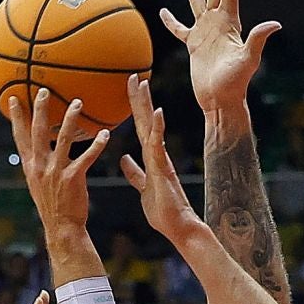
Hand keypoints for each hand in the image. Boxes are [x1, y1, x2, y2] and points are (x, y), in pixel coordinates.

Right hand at [6, 88, 111, 238]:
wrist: (61, 228)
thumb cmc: (53, 206)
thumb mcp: (38, 184)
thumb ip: (38, 164)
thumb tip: (38, 150)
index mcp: (30, 166)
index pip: (20, 137)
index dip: (16, 117)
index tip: (14, 98)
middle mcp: (40, 166)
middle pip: (38, 132)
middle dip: (40, 109)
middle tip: (44, 90)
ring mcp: (56, 172)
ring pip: (63, 139)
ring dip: (70, 119)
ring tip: (77, 103)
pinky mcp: (73, 178)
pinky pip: (86, 157)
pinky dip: (96, 145)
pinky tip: (105, 134)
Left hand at [120, 77, 210, 243]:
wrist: (179, 227)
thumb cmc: (163, 211)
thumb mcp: (143, 187)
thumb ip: (135, 173)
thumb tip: (124, 160)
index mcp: (152, 157)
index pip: (142, 127)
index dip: (136, 108)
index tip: (131, 88)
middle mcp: (157, 154)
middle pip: (147, 121)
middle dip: (139, 98)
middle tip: (133, 76)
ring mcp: (161, 160)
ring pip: (152, 127)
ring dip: (147, 106)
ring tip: (143, 84)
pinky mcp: (164, 169)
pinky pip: (159, 145)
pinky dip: (159, 128)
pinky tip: (158, 112)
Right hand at [160, 0, 281, 114]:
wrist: (220, 101)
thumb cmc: (235, 84)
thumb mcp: (248, 60)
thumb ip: (257, 39)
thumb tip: (275, 24)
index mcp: (230, 23)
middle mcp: (218, 23)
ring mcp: (205, 32)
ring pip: (196, 0)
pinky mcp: (194, 45)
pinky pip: (179, 29)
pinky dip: (171, 21)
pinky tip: (163, 11)